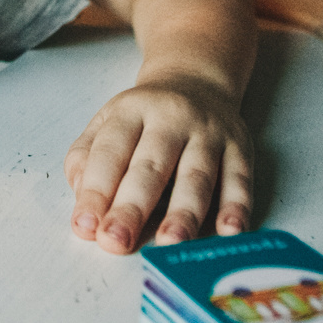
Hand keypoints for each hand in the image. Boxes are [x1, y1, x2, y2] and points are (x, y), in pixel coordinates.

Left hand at [65, 75, 251, 251]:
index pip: (110, 151)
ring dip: (184, 212)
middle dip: (133, 206)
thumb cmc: (144, 117)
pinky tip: (229, 231)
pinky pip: (239, 180)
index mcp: (131, 110)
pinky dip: (236, 207)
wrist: (196, 81)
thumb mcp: (107, 122)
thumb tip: (82, 199)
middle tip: (117, 241)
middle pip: (151, 166)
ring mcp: (209, 133)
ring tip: (169, 242)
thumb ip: (85, 158)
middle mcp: (172, 118)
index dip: (96, 190)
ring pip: (197, 175)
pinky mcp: (240, 149)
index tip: (86, 226)